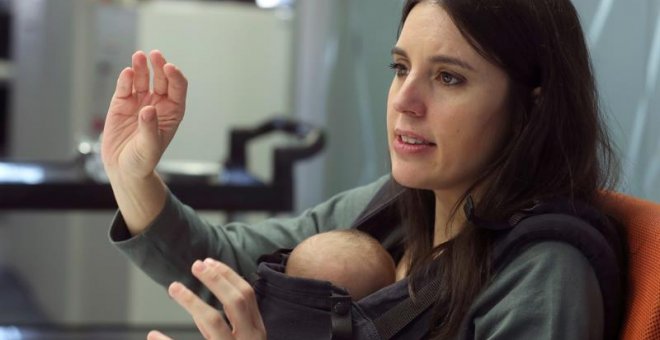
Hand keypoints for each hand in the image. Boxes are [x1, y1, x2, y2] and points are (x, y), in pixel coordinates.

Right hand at [102, 50, 187, 178]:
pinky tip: (127, 72)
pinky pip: (125, 87)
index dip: (175, 76)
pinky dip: (125, 79)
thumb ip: (149, 128)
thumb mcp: (149, 147)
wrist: (123, 168)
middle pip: (161, 79)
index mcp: (172, 112)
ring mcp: (139, 101)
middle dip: (159, 66)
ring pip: (143, 79)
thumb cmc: (143, 160)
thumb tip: (148, 109)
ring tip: (138, 56)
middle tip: (155, 55)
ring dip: (141, 67)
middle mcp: (158, 103)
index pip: (177, 88)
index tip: (169, 68)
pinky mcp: (121, 104)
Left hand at [147, 258, 265, 339]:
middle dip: (216, 279)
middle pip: (236, 300)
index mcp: (258, 332)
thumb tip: (209, 295)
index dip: (227, 275)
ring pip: (213, 321)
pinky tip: (153, 335)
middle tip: (195, 264)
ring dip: (192, 300)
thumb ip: (231, 325)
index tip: (208, 262)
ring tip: (174, 287)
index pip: (246, 295)